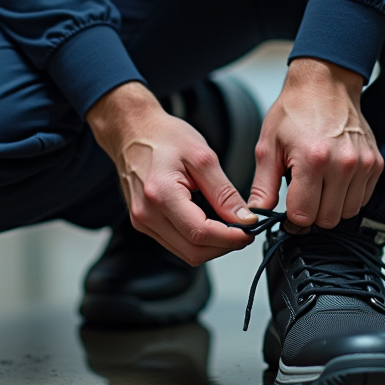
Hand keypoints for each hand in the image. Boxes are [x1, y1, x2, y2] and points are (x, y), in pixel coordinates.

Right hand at [87, 82, 255, 264]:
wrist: (134, 132)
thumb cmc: (164, 137)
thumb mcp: (203, 157)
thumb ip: (224, 192)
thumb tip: (244, 219)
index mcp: (161, 194)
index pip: (201, 233)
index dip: (231, 237)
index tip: (249, 230)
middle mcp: (147, 214)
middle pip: (194, 252)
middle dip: (224, 245)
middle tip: (243, 229)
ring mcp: (143, 221)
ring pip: (186, 253)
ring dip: (212, 245)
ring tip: (227, 224)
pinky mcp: (144, 223)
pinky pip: (176, 244)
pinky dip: (197, 239)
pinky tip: (208, 221)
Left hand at [249, 57, 383, 228]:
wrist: (325, 84)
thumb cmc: (294, 111)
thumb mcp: (267, 147)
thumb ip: (263, 186)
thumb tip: (256, 216)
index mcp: (313, 160)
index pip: (304, 215)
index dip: (291, 216)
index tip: (288, 205)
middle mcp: (343, 164)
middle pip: (327, 219)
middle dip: (312, 213)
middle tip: (302, 193)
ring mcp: (363, 164)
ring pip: (347, 213)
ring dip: (331, 206)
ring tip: (319, 184)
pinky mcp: (376, 163)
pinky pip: (363, 199)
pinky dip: (348, 196)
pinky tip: (334, 179)